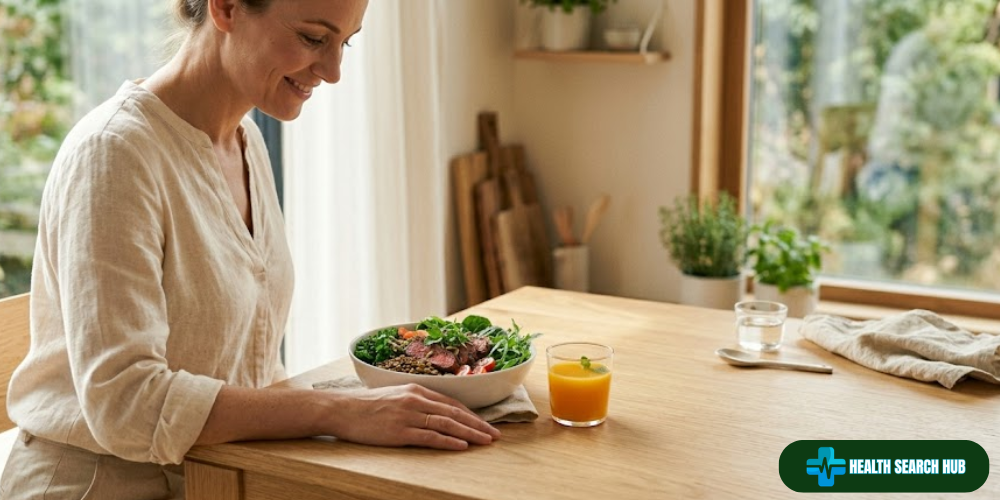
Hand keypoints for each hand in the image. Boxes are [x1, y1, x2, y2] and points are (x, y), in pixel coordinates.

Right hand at [326, 383, 500, 450]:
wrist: (342, 409)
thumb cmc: (366, 406)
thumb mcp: (395, 396)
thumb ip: (415, 401)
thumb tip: (434, 412)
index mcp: (416, 389)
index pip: (451, 402)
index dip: (471, 414)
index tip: (485, 423)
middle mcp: (416, 399)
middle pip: (454, 413)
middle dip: (478, 424)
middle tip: (495, 434)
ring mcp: (408, 415)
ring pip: (447, 424)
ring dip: (470, 433)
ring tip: (486, 441)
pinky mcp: (400, 431)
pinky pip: (429, 437)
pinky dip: (448, 441)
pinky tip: (462, 446)